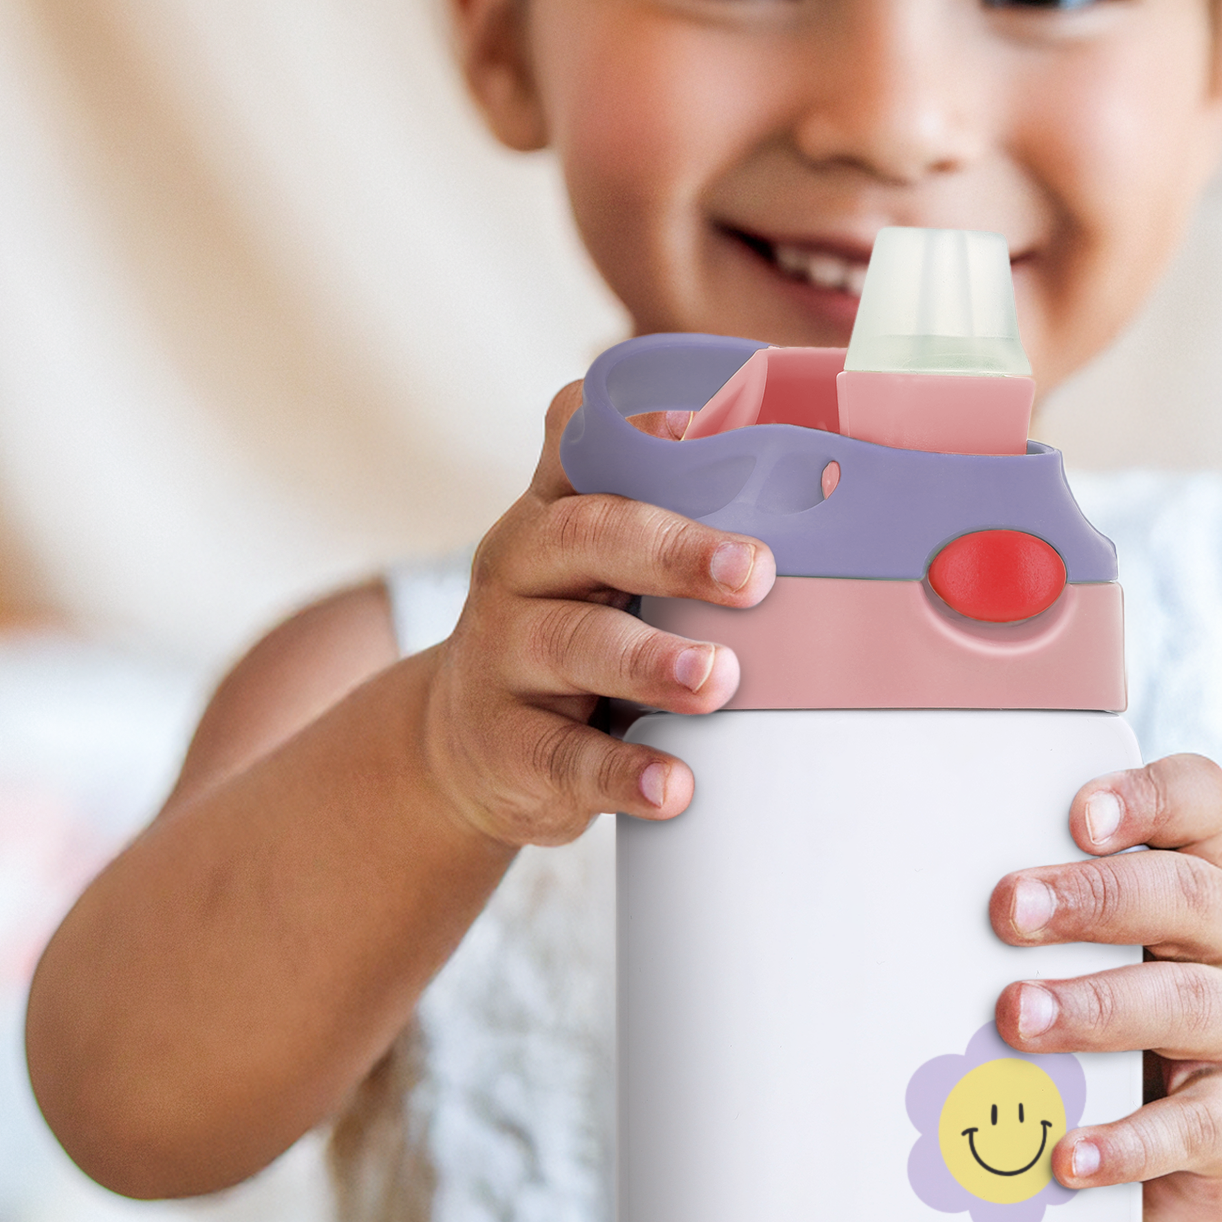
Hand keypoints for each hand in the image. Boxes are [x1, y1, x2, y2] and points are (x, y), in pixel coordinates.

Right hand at [421, 384, 773, 845]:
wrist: (468, 749)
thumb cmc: (564, 633)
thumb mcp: (588, 564)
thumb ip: (646, 502)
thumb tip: (722, 437)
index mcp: (552, 516)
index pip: (580, 453)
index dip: (639, 441)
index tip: (698, 434)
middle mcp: (516, 573)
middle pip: (583, 541)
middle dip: (672, 552)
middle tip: (753, 574)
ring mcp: (502, 661)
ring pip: (573, 648)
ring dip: (651, 662)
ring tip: (716, 680)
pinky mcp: (508, 749)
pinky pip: (565, 759)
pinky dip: (622, 773)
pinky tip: (674, 786)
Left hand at [989, 754, 1221, 1221]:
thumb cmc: (1143, 1035)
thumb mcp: (1114, 962)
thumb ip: (1047, 930)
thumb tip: (910, 922)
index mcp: (1197, 890)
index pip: (1203, 806)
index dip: (1152, 798)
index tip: (1080, 816)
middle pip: (1190, 897)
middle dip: (1095, 897)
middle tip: (1008, 907)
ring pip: (1185, 1004)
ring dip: (1094, 1006)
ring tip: (1016, 1016)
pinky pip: (1190, 1129)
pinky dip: (1125, 1142)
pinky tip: (1065, 1153)